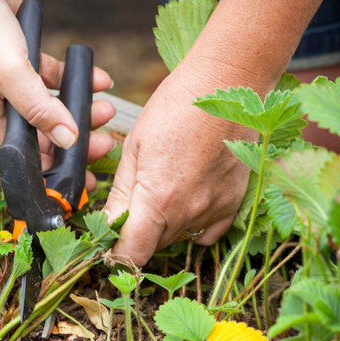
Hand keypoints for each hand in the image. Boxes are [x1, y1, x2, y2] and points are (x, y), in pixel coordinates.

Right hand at [0, 0, 115, 188]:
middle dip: (78, 142)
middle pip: (48, 136)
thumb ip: (40, 110)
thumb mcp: (11, 76)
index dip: (57, 172)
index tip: (84, 181)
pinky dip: (78, 81)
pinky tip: (99, 80)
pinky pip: (57, 80)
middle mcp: (6, 107)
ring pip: (57, 109)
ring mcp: (18, 86)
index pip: (30, 158)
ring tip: (107, 109)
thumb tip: (67, 140)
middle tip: (106, 143)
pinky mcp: (28, 63)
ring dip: (83, 110)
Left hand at [103, 63, 256, 265]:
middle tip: (134, 200)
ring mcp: (215, 211)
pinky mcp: (233, 204)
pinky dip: (192, 224)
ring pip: (178, 238)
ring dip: (163, 226)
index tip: (110, 240)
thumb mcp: (134, 147)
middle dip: (137, 232)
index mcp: (158, 200)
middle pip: (153, 246)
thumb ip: (121, 195)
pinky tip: (187, 198)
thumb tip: (106, 227)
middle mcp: (188, 213)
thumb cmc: (175, 107)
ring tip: (163, 187)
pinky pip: (207, 232)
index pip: (131, 254)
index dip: (116, 253)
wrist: (226, 86)